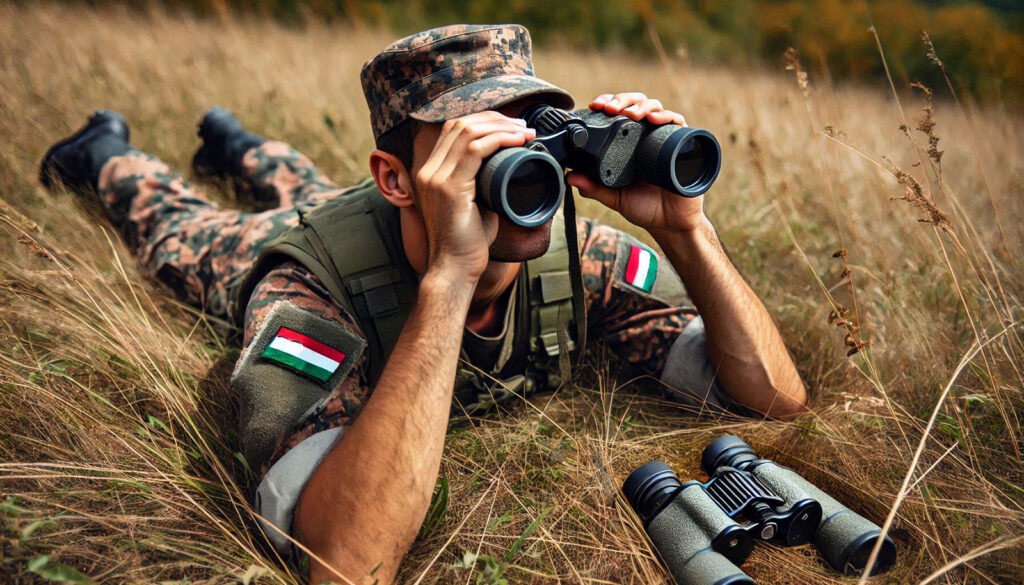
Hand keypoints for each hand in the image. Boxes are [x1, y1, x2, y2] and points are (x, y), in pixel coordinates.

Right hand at [413, 111, 535, 281]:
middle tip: (521, 125)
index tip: (510, 126)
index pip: (452, 130)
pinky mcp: (449, 187)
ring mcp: (436, 178)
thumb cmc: (467, 242)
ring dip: (501, 127)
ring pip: (468, 132)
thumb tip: (508, 170)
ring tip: (524, 132)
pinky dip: (500, 139)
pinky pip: (475, 150)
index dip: (483, 121)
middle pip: (460, 124)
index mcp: (430, 172)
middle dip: (494, 119)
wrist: (455, 268)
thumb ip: (482, 185)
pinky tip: (517, 140)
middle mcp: (429, 170)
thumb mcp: (474, 205)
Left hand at [566, 92, 704, 234]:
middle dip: (622, 100)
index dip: (608, 103)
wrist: (671, 223)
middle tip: (610, 108)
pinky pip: (677, 122)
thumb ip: (594, 188)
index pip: (618, 112)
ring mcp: (664, 138)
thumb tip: (569, 177)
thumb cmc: (644, 207)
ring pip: (654, 108)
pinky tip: (653, 119)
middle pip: (635, 104)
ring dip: (640, 105)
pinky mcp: (682, 144)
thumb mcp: (615, 197)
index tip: (595, 105)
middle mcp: (646, 135)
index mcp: (628, 142)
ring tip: (629, 114)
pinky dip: (665, 115)